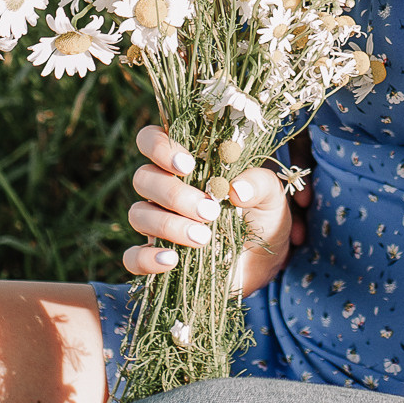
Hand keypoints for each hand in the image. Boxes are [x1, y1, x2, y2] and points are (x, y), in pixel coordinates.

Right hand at [123, 123, 302, 294]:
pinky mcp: (156, 256)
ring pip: (137, 213)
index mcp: (188, 162)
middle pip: (143, 178)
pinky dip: (146, 259)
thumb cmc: (263, 216)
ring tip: (203, 237)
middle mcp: (166, 188)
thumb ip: (258, 183)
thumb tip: (236, 190)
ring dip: (168, 224)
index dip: (159, 146)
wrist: (265, 263)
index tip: (187, 165)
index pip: (152, 139)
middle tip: (209, 210)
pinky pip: (132, 257)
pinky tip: (172, 260)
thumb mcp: (271, 195)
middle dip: (173, 193)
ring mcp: (158, 223)